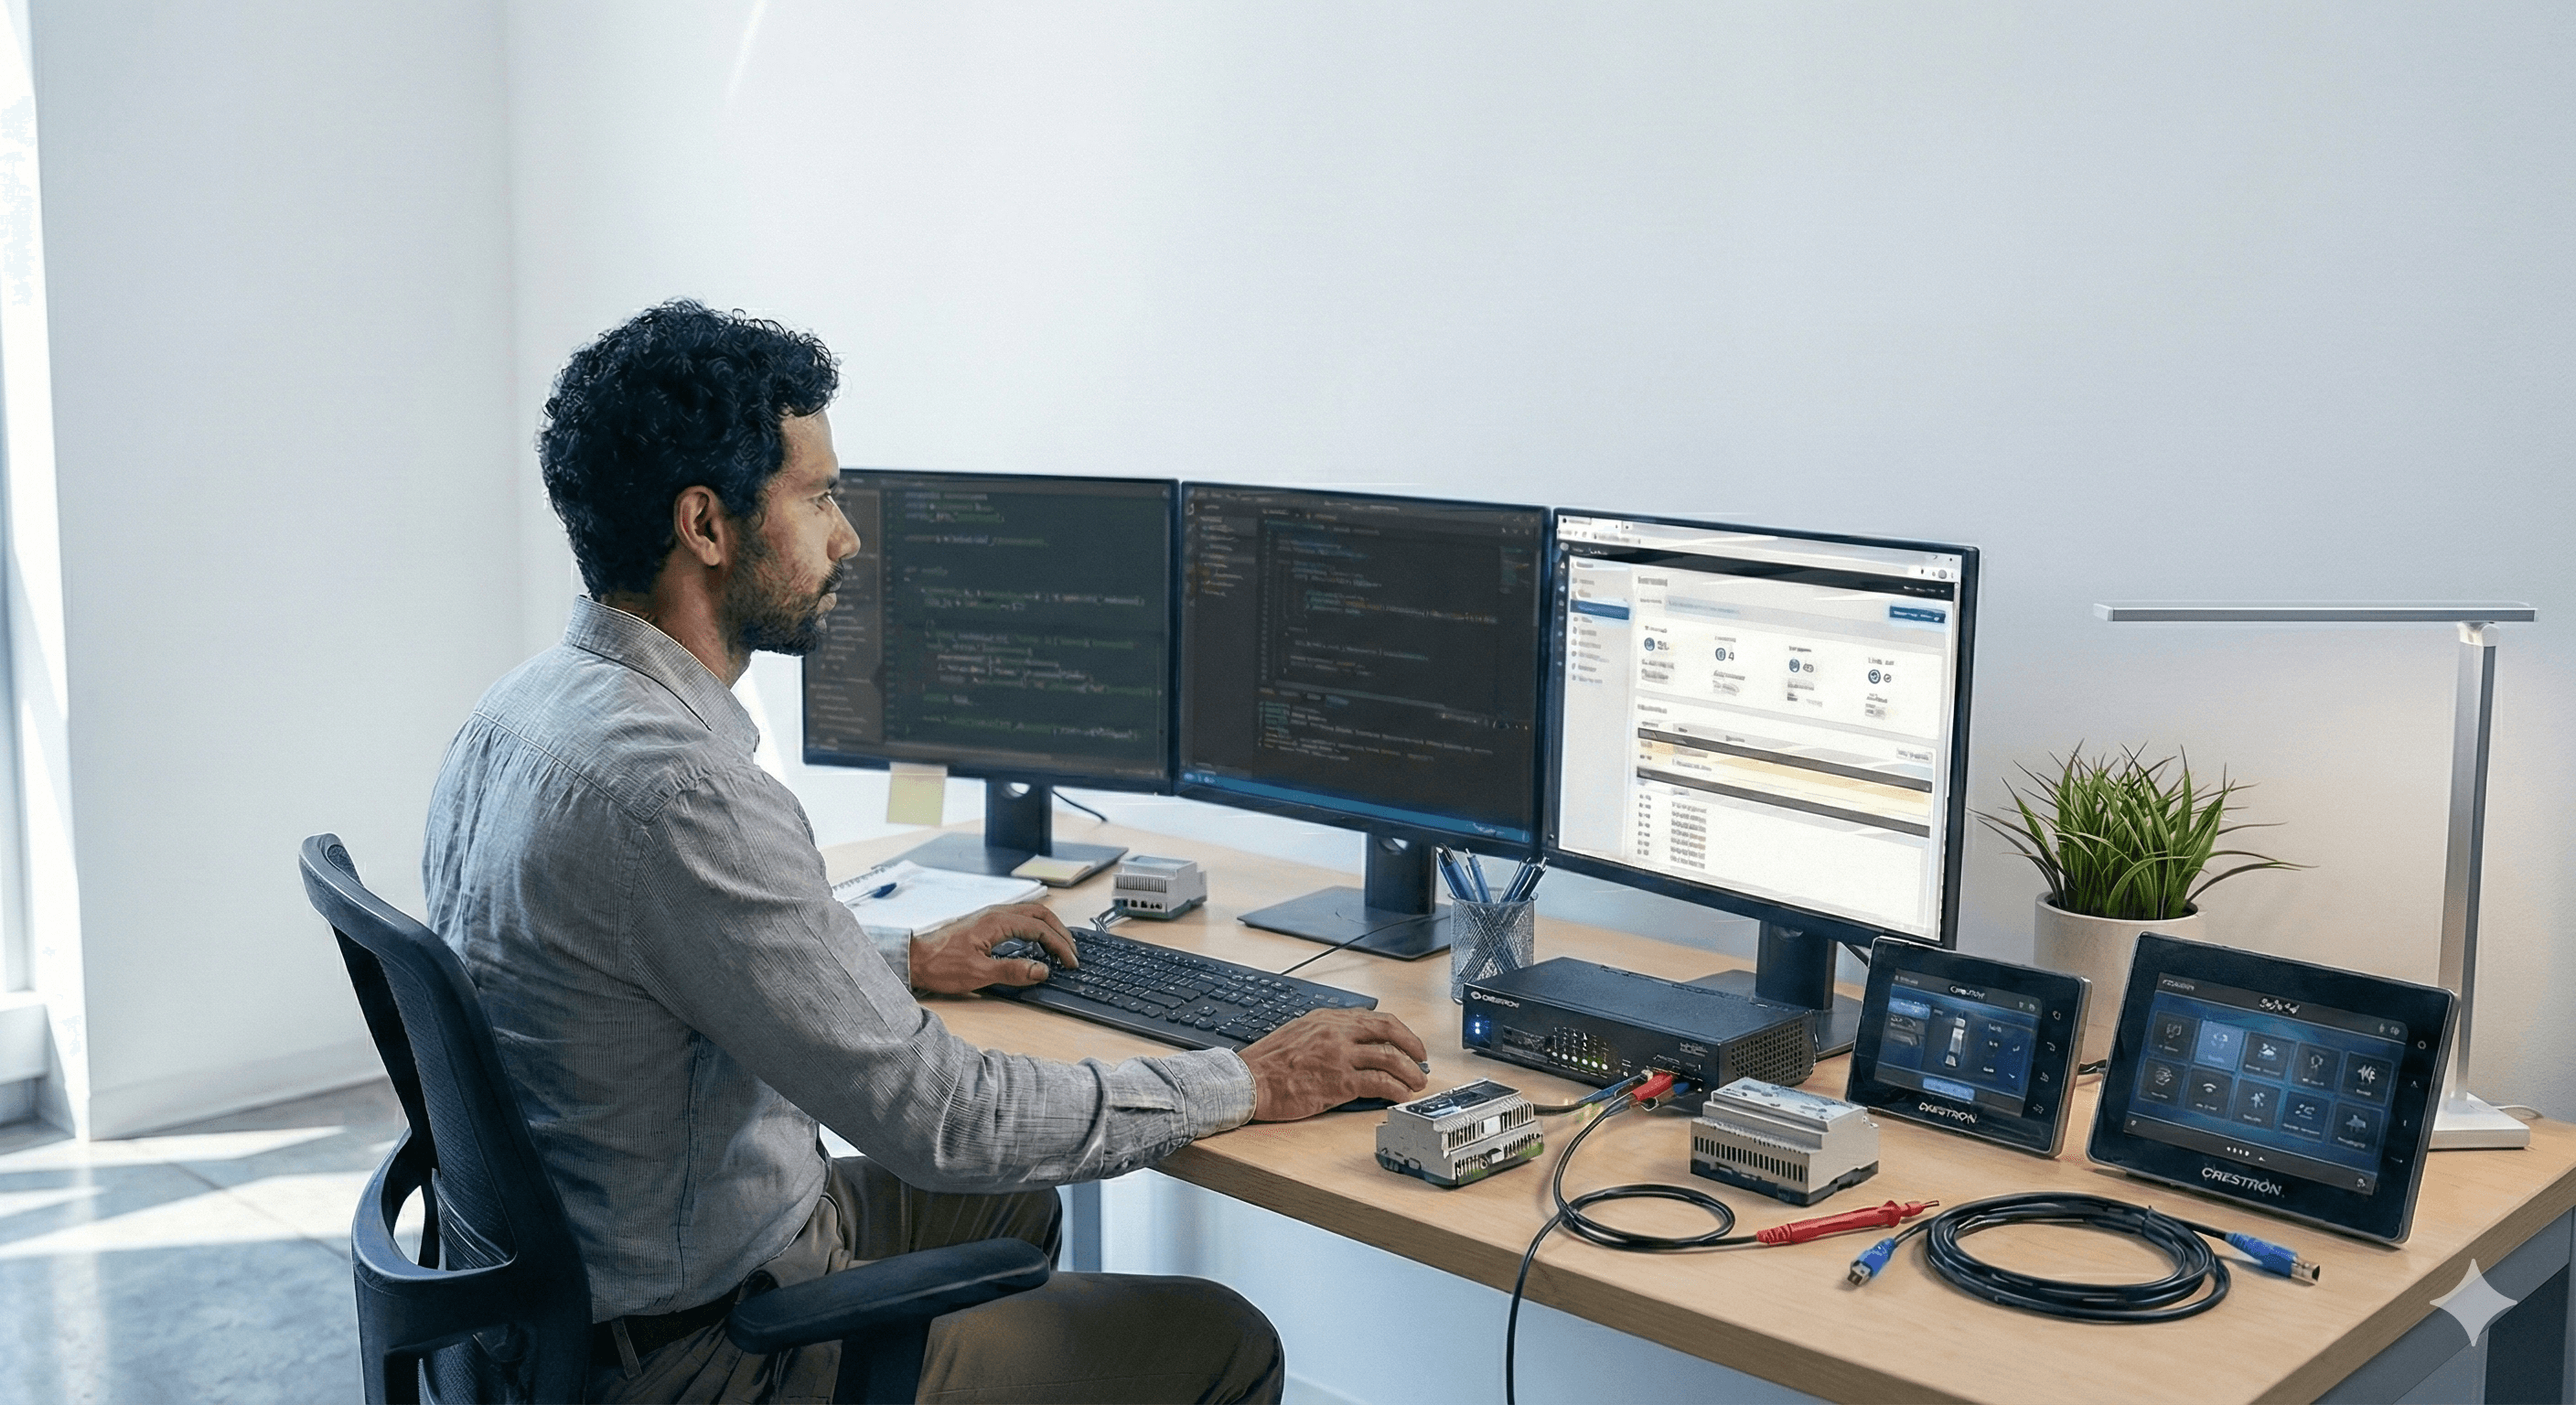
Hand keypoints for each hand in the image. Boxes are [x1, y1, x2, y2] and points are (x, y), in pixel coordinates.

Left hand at [908, 903, 1077, 995]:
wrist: (913, 959)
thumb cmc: (940, 965)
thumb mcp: (978, 973)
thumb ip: (1012, 971)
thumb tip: (1042, 970)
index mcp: (996, 922)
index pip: (1040, 928)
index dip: (1059, 945)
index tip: (1070, 961)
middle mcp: (995, 914)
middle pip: (1039, 914)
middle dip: (1060, 932)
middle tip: (1072, 952)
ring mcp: (989, 917)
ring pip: (1029, 914)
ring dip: (1048, 928)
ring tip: (1059, 946)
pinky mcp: (984, 924)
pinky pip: (1019, 920)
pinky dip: (1035, 929)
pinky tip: (1035, 943)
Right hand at [1240, 1009, 1428, 1119]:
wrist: (1249, 1082)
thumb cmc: (1268, 1063)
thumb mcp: (1299, 1033)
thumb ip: (1326, 1034)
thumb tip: (1350, 1041)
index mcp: (1327, 1019)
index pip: (1374, 1018)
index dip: (1398, 1030)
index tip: (1407, 1041)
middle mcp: (1337, 1032)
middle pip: (1388, 1031)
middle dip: (1412, 1045)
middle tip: (1422, 1058)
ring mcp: (1340, 1056)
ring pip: (1389, 1058)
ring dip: (1410, 1071)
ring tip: (1417, 1082)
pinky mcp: (1339, 1082)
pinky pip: (1379, 1083)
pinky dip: (1396, 1089)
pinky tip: (1401, 1096)